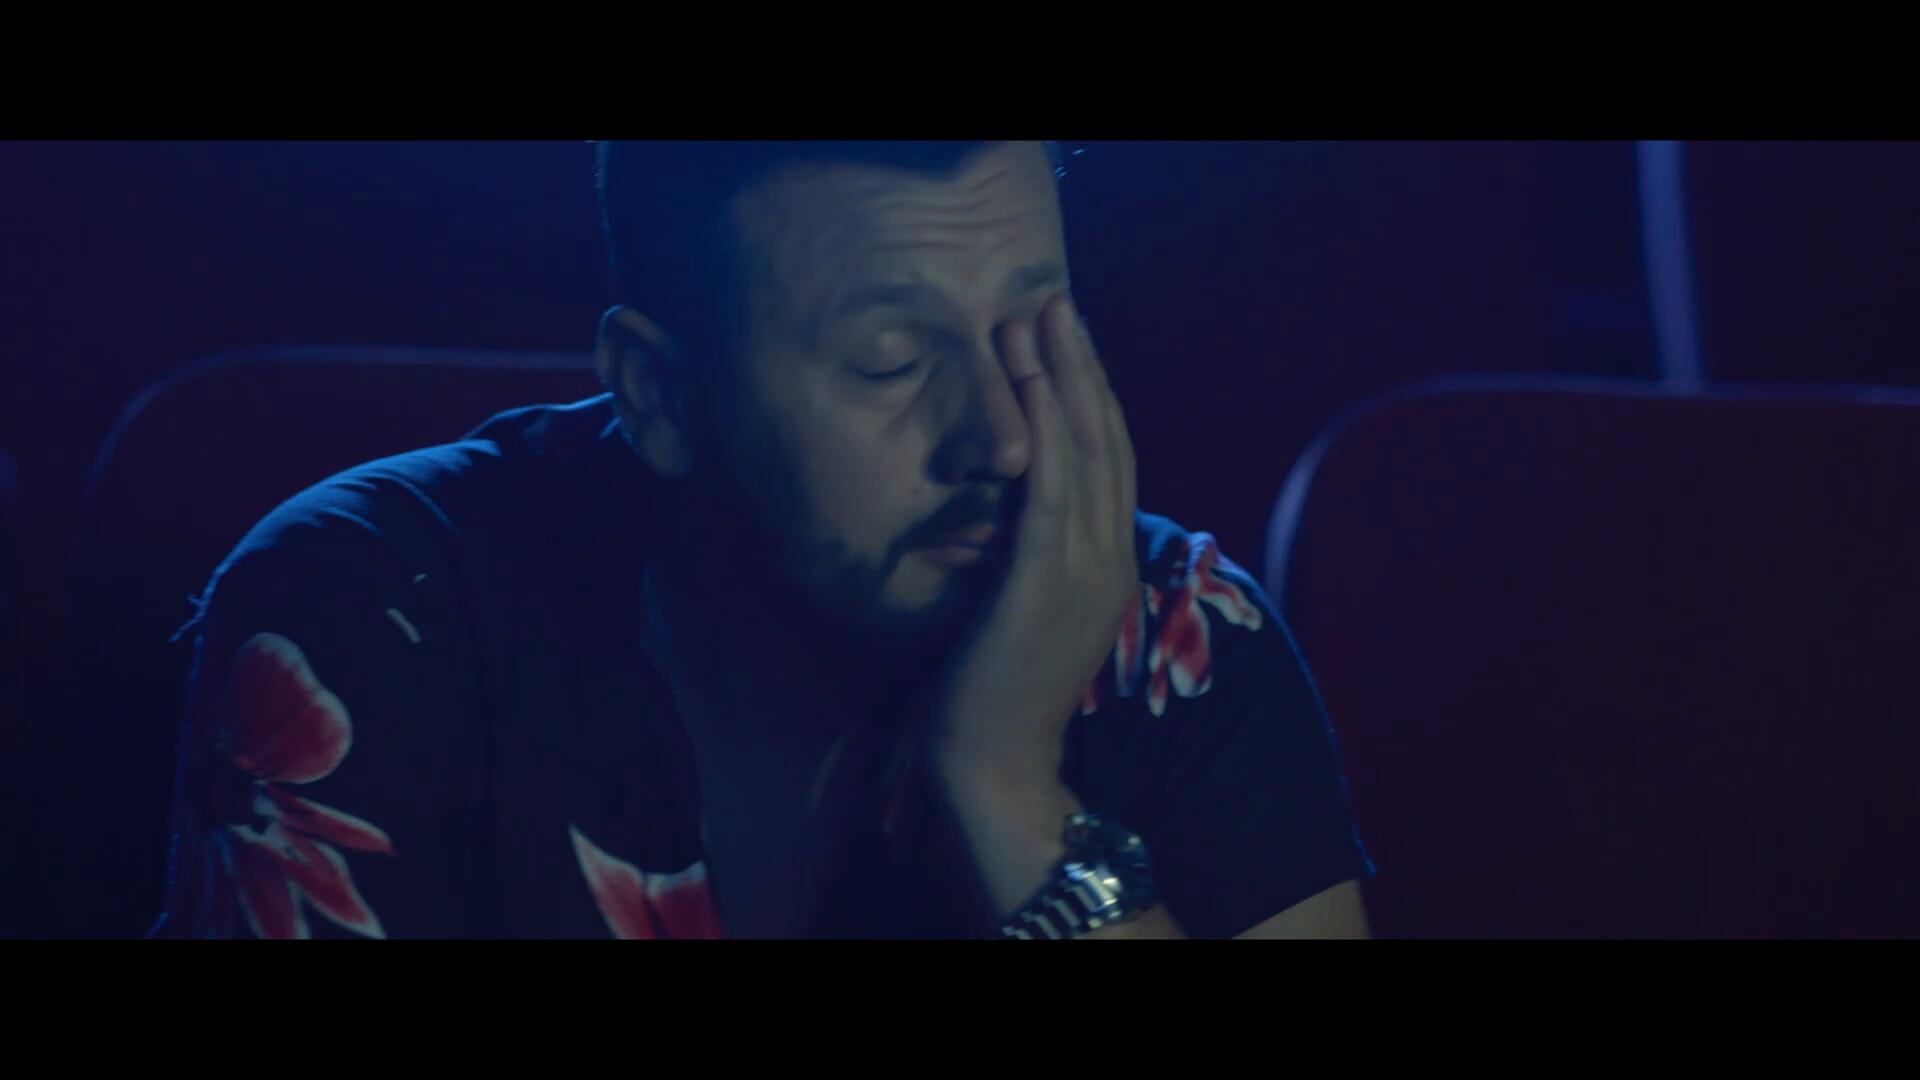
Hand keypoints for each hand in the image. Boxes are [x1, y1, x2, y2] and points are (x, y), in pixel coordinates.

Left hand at [928, 295, 1137, 790]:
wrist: (995, 762)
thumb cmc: (995, 688)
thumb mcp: (1021, 604)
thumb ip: (1028, 553)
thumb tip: (1008, 503)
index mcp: (1110, 566)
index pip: (1111, 463)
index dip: (1093, 396)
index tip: (1068, 342)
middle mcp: (1111, 561)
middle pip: (1107, 443)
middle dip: (1081, 368)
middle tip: (1057, 303)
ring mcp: (1086, 573)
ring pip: (1083, 454)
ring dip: (1059, 379)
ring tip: (1036, 320)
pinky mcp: (1047, 584)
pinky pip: (1052, 490)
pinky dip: (1046, 429)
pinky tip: (1030, 383)